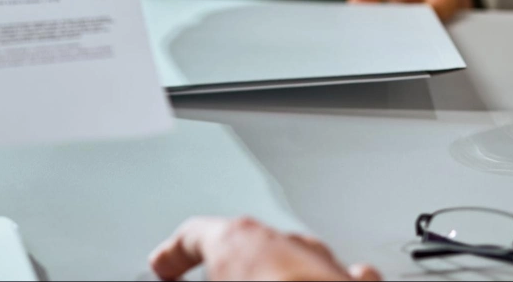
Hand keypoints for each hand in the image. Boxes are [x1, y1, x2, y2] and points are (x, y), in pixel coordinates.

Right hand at [150, 217, 381, 281]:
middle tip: (212, 277)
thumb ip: (194, 274)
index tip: (163, 266)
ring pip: (291, 255)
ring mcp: (317, 259)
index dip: (172, 254)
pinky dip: (326, 280)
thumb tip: (169, 273)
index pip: (192, 236)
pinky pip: (336, 276)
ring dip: (276, 272)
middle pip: (244, 244)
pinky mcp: (349, 281)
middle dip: (229, 264)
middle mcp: (278, 240)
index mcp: (235, 238)